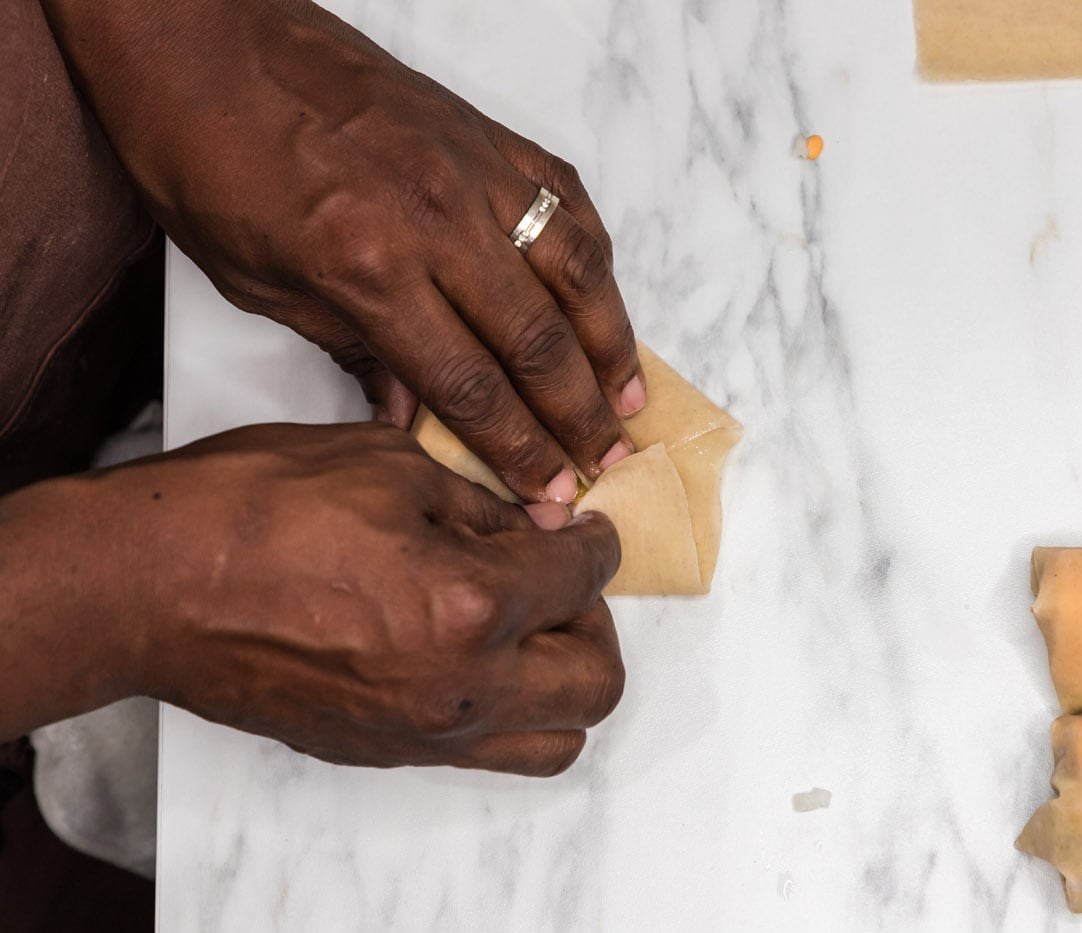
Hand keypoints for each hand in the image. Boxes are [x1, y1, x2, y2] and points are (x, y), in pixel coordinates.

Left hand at [42, 0, 645, 502]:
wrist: (208, 40)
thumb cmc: (210, 159)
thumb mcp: (258, 284)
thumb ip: (351, 353)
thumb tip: (414, 420)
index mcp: (368, 268)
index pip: (468, 384)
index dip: (519, 450)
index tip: (549, 493)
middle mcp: (437, 221)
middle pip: (536, 341)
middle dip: (580, 416)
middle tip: (608, 464)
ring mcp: (472, 170)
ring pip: (574, 271)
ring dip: (611, 344)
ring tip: (632, 399)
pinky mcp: (487, 134)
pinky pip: (566, 202)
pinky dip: (597, 260)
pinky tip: (605, 305)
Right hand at [61, 422, 624, 772]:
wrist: (147, 586)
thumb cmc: (252, 511)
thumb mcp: (389, 465)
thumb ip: (485, 504)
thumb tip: (538, 523)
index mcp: (475, 604)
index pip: (586, 578)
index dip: (598, 542)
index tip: (588, 529)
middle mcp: (463, 687)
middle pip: (597, 682)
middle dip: (596, 620)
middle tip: (563, 578)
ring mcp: (423, 734)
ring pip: (554, 741)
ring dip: (563, 681)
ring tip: (527, 626)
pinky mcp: (383, 753)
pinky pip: (484, 750)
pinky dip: (505, 707)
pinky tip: (470, 651)